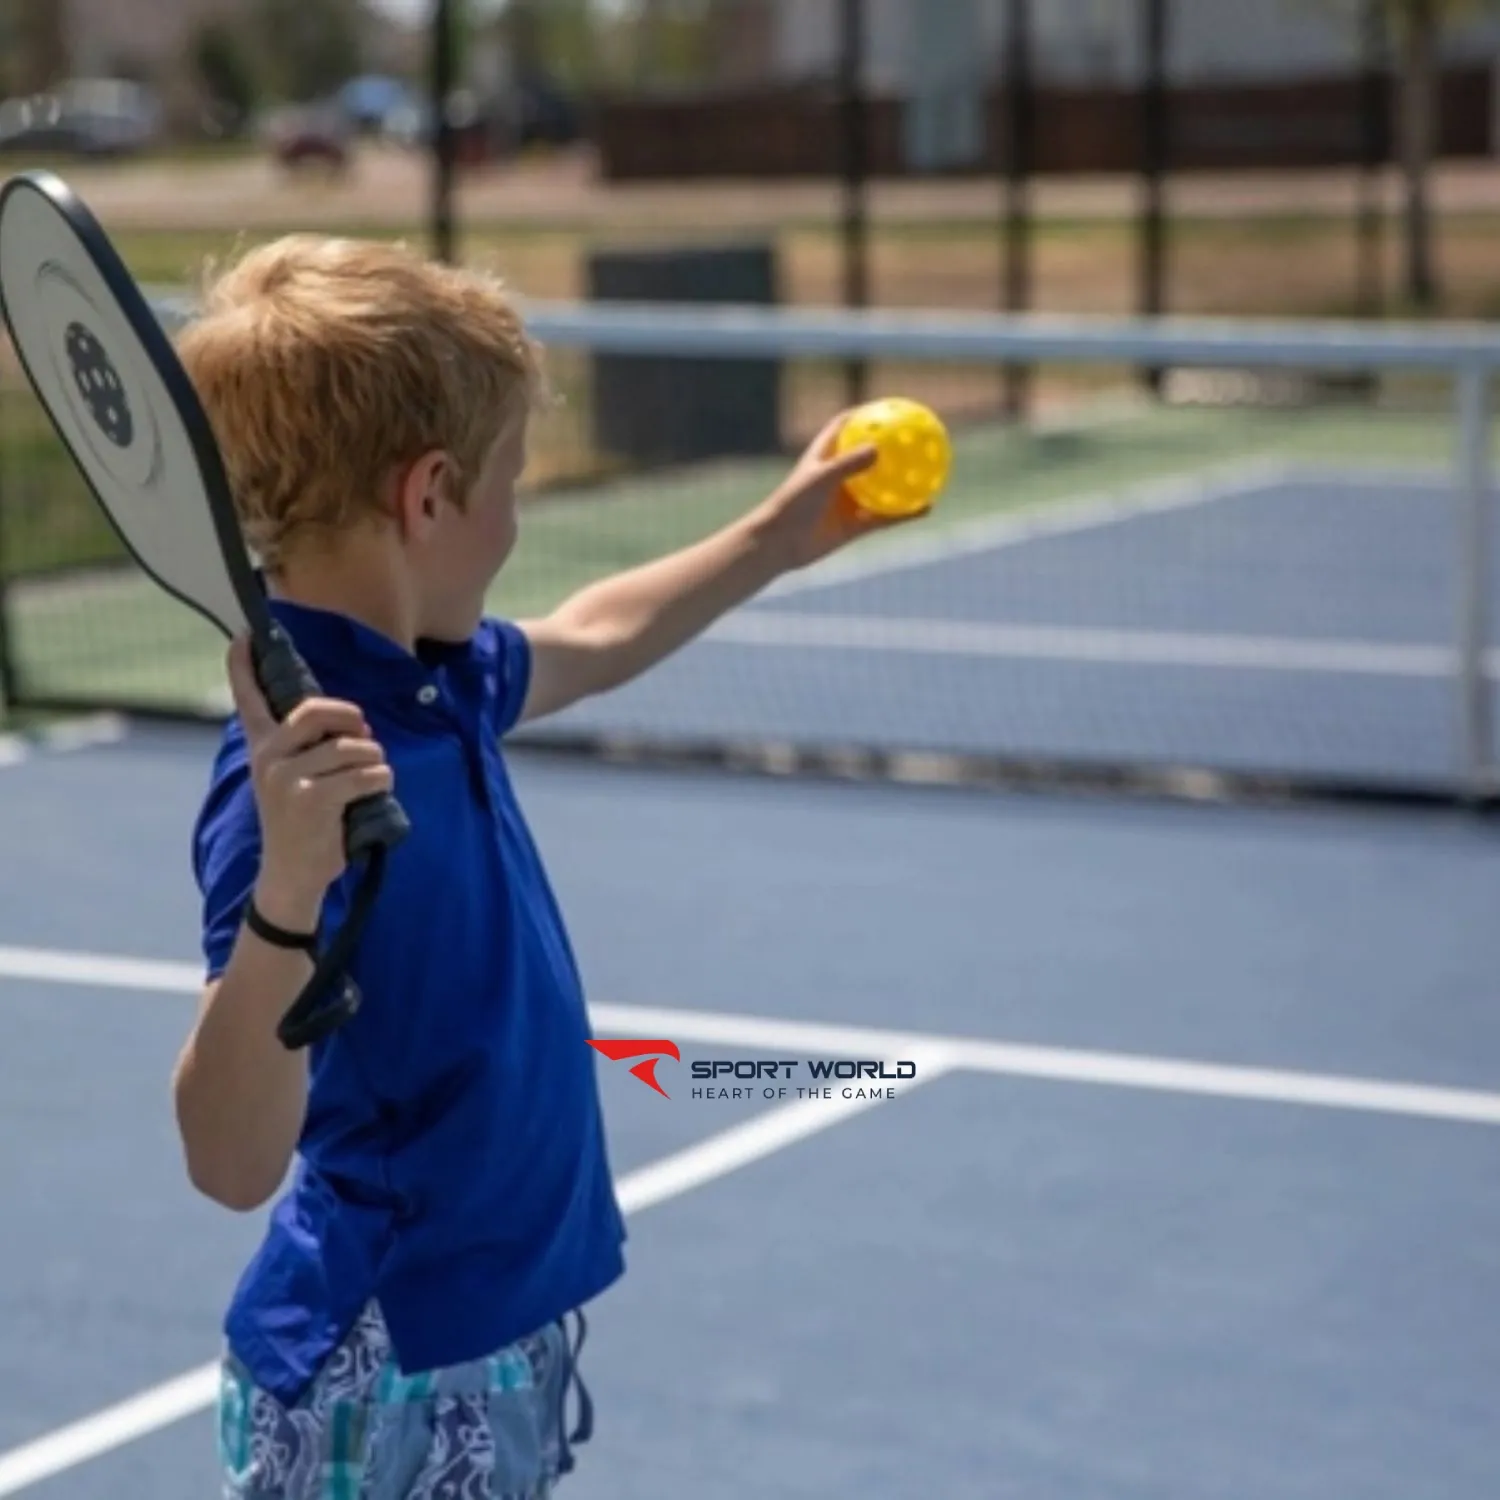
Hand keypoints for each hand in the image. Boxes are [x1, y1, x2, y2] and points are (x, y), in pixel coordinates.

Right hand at [226, 635, 393, 927]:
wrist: (293, 874)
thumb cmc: (303, 821)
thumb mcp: (293, 778)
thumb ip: (305, 746)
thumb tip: (343, 717)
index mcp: (262, 747)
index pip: (248, 699)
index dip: (245, 666)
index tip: (245, 635)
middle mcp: (268, 757)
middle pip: (317, 711)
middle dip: (352, 718)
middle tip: (363, 734)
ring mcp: (286, 778)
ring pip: (352, 747)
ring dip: (374, 759)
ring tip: (369, 777)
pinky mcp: (311, 799)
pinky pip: (365, 773)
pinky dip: (380, 779)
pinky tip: (374, 792)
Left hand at [751, 409, 928, 571]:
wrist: (780, 546)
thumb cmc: (793, 506)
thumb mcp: (821, 479)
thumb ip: (849, 464)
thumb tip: (880, 449)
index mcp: (825, 457)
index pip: (845, 426)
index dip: (864, 413)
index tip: (888, 405)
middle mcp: (838, 477)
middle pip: (870, 454)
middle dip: (893, 445)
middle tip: (920, 434)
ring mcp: (848, 501)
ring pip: (884, 488)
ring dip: (905, 480)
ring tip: (934, 470)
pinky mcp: (855, 525)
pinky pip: (887, 516)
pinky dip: (906, 512)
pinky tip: (927, 507)